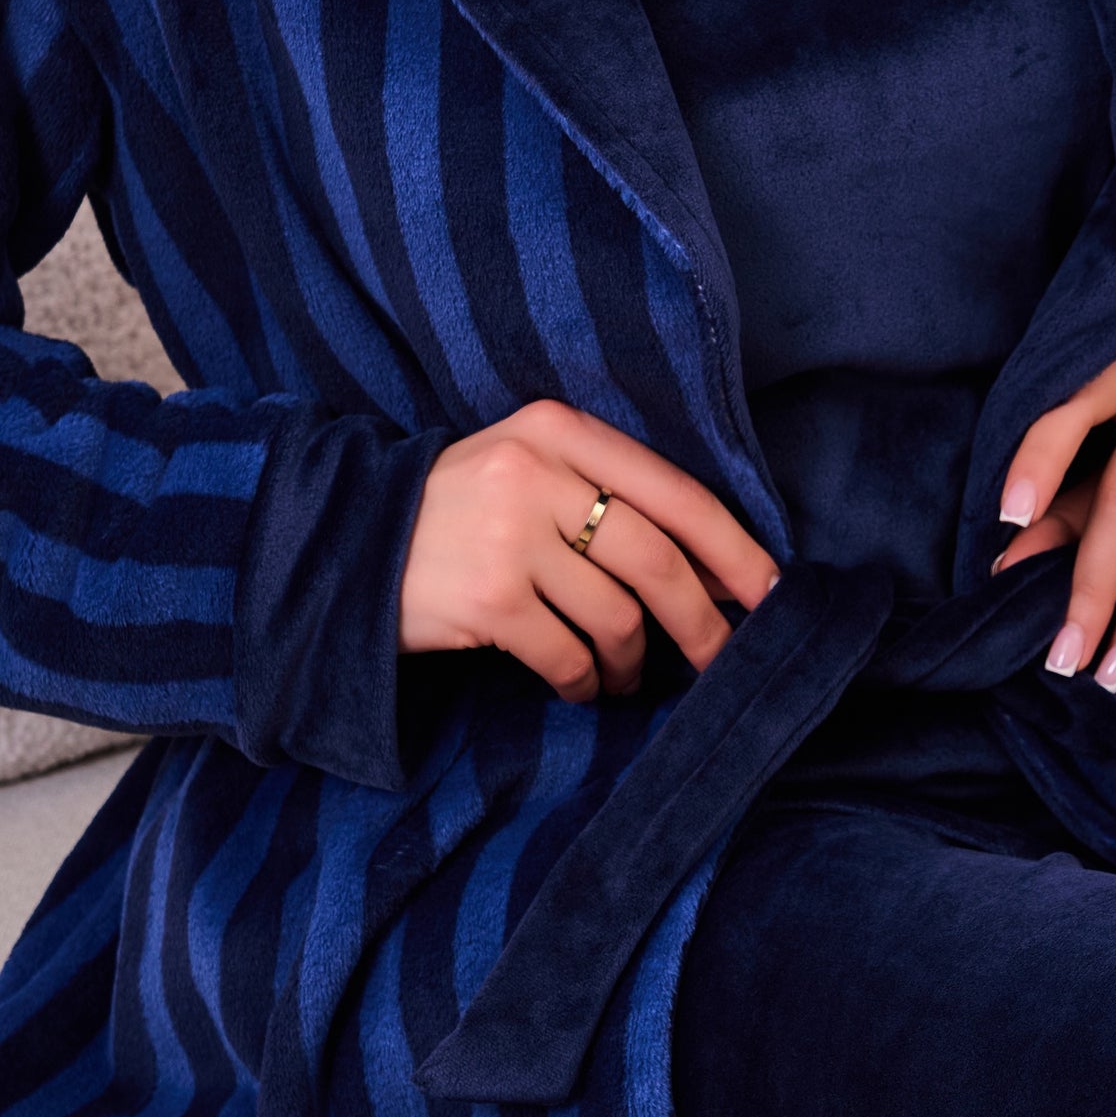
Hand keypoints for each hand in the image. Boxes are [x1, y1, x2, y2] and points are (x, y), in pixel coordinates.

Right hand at [399, 399, 778, 701]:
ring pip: (619, 616)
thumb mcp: (523, 471)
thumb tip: (712, 568)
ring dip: (633, 662)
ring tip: (624, 676)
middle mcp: (536, 473)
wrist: (339, 545)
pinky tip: (581, 686)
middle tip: (721, 660)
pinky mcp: (487, 600)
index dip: (736, 550)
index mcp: (558, 430)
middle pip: (660, 560)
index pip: (677, 493)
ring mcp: (509, 536)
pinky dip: (587, 683)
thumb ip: (605, 495)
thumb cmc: (453, 515)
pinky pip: (570, 656)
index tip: (775, 594)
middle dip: (704, 622)